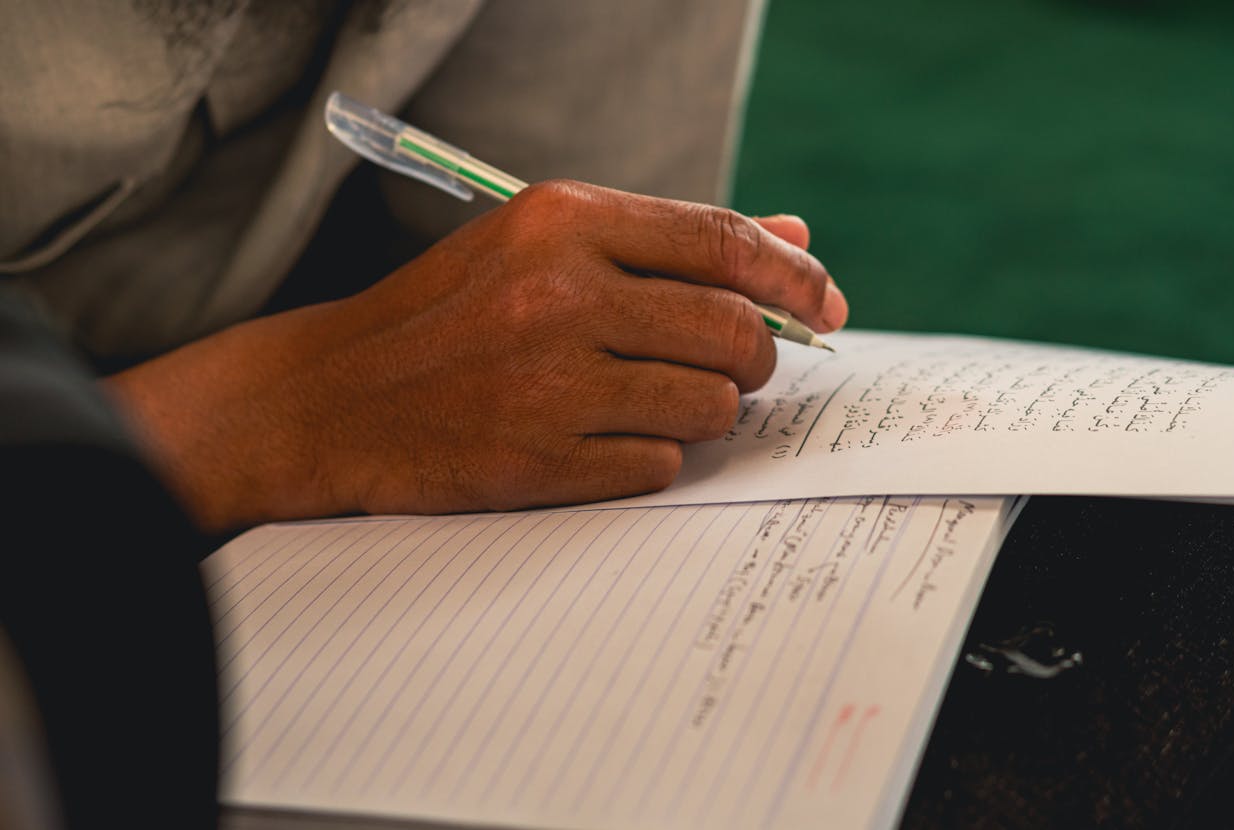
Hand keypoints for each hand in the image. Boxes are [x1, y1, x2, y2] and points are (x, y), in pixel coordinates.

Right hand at [107, 181, 846, 529]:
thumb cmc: (448, 315)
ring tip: (657, 401)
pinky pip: (659, 467)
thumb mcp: (542, 246)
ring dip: (706, 412)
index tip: (826, 304)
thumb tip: (791, 243)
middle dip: (756, 358)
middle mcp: (561, 296)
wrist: (334, 398)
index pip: (721, 242)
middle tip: (739, 367)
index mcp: (562, 222)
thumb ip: (668, 242)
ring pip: (708, 407)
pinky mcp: (540, 462)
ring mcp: (550, 384)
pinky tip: (606, 440)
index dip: (792, 278)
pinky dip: (652, 457)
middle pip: (732, 332)